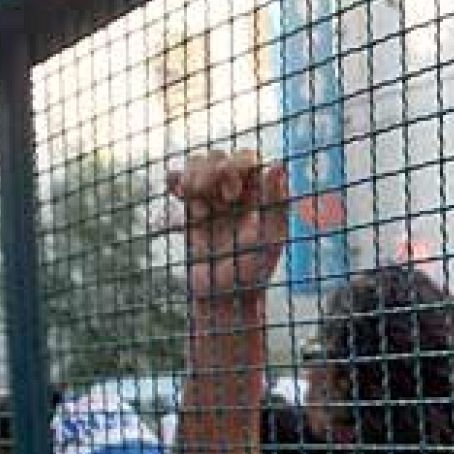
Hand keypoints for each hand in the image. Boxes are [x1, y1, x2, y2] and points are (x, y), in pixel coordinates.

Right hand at [168, 150, 288, 309]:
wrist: (223, 296)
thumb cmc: (253, 272)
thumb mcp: (270, 238)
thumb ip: (275, 202)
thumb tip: (277, 164)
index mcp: (262, 194)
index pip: (250, 158)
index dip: (238, 166)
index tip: (233, 195)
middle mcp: (239, 192)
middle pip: (221, 157)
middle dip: (213, 172)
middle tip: (219, 203)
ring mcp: (214, 198)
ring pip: (199, 164)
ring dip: (194, 177)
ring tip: (197, 205)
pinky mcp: (192, 208)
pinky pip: (180, 181)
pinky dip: (176, 180)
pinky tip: (177, 193)